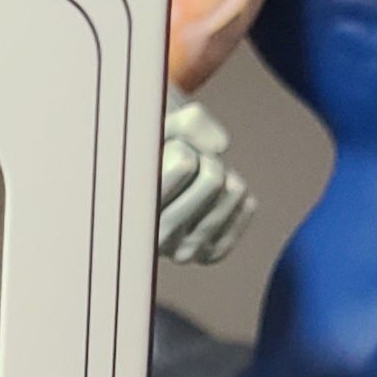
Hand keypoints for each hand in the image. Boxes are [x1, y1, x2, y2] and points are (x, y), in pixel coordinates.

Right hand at [158, 91, 254, 264]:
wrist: (149, 183)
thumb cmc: (150, 151)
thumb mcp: (158, 126)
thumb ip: (188, 121)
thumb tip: (223, 146)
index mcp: (130, 208)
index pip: (184, 163)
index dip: (182, 146)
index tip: (163, 156)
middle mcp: (155, 238)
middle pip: (213, 178)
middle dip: (205, 159)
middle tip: (186, 166)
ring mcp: (183, 252)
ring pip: (233, 191)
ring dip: (221, 174)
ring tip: (196, 181)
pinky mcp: (209, 254)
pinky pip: (246, 206)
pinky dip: (234, 193)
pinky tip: (212, 196)